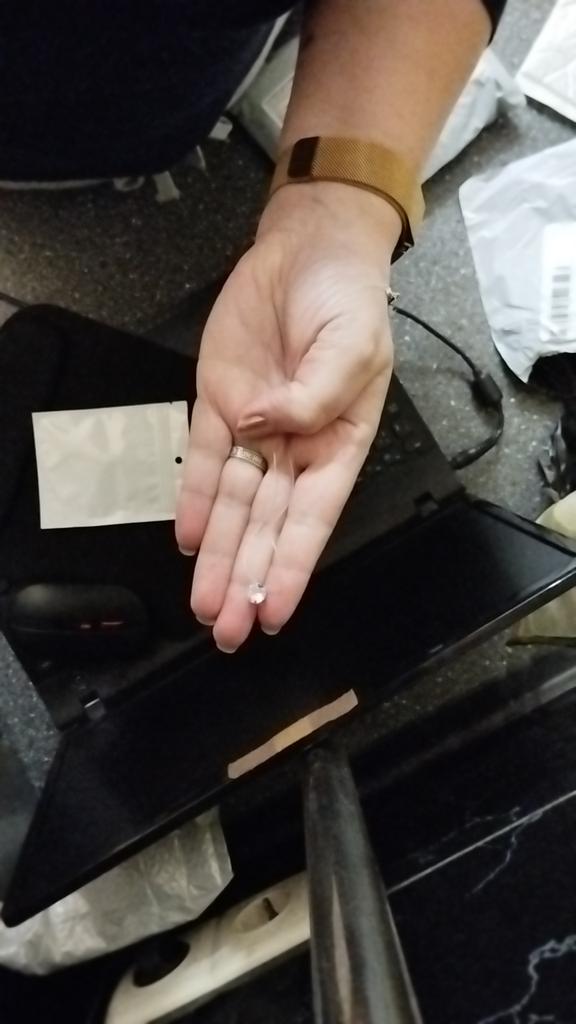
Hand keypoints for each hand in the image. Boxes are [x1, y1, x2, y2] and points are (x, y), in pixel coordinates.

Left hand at [176, 182, 399, 651]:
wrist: (310, 248)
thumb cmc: (349, 300)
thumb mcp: (351, 349)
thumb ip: (311, 398)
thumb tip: (258, 428)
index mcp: (338, 444)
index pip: (310, 520)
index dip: (289, 569)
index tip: (273, 614)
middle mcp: (294, 446)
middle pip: (263, 525)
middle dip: (244, 579)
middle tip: (227, 632)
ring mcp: (253, 426)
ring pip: (230, 504)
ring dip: (216, 554)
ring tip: (204, 604)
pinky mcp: (218, 401)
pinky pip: (202, 457)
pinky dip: (192, 497)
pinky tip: (186, 538)